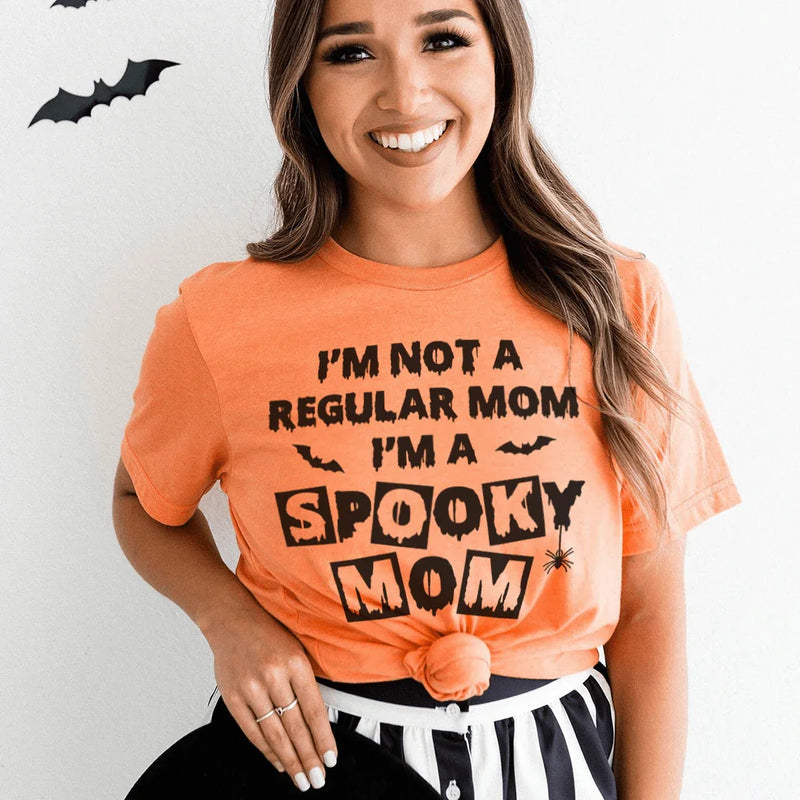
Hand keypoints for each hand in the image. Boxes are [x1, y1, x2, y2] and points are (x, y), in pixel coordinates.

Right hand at [203, 601, 337, 791]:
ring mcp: (250, 688)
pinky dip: (267, 751)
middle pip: (295, 727)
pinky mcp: (232, 697)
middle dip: (309, 758)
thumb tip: (320, 723)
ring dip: (290, 761)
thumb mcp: (297, 649)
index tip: (331, 760)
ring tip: (301, 779)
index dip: (324, 739)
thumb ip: (307, 682)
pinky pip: (252, 732)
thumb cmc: (269, 634)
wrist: (231, 620)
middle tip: (318, 780)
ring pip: (274, 734)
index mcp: (295, 662)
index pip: (314, 710)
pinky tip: (279, 762)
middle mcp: (273, 676)